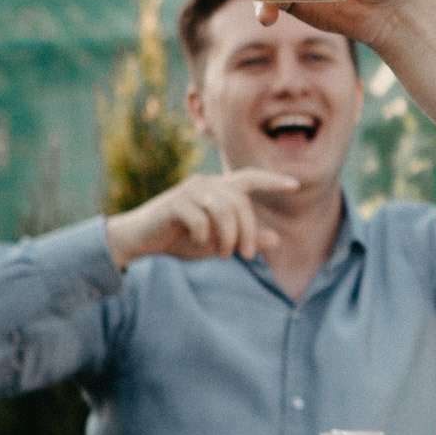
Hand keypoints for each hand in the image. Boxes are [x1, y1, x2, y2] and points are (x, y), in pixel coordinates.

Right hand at [105, 169, 298, 266]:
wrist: (139, 240)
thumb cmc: (180, 239)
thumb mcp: (217, 243)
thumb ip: (245, 239)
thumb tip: (277, 240)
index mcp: (219, 189)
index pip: (250, 178)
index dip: (272, 180)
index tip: (296, 185)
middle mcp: (206, 184)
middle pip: (241, 202)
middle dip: (249, 231)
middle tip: (248, 256)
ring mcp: (189, 191)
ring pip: (224, 209)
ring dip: (229, 236)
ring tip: (226, 255)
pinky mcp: (173, 203)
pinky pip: (200, 218)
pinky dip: (204, 235)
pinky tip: (199, 244)